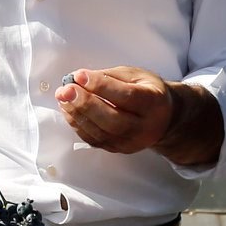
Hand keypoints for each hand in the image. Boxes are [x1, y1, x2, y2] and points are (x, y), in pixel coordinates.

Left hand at [56, 66, 174, 153]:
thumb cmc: (146, 91)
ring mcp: (131, 142)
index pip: (127, 96)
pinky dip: (77, 125)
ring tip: (62, 97)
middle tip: (65, 90)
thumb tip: (78, 78)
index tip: (79, 76)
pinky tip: (68, 110)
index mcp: (154, 103)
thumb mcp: (135, 76)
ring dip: (76, 114)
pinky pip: (94, 140)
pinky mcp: (118, 149)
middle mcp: (145, 127)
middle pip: (112, 119)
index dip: (101, 86)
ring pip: (100, 132)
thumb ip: (109, 76)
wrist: (163, 118)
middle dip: (85, 103)